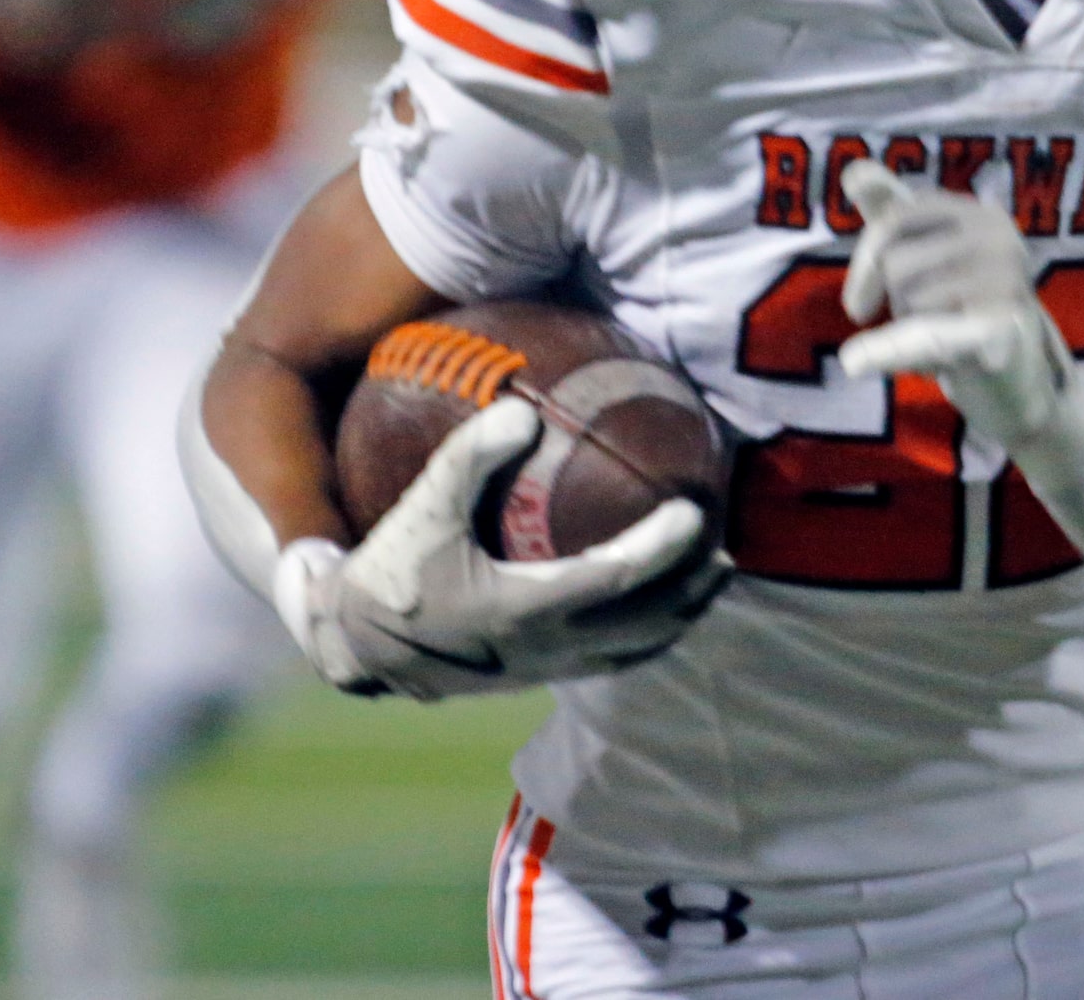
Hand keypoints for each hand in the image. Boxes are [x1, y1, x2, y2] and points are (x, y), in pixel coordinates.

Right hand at [273, 398, 726, 699]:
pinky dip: (649, 632)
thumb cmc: (393, 569)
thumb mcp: (422, 506)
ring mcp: (547, 669)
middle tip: (725, 542)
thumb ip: (470, 457)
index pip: (615, 582)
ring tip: (714, 574)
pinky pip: (613, 658)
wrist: (358, 647)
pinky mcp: (540, 676)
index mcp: (522, 610)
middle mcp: (545, 649)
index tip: (694, 511)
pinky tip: (662, 603)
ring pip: (636, 651)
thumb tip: (521, 407)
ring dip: (682, 615)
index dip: (662, 551)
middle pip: (646, 625)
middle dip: (693, 588)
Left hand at [835, 159, 1077, 449]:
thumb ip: (893, 211)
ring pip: (908, 300)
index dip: (868, 260)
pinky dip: (889, 351)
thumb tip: (854, 168)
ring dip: (910, 333)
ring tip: (945, 341)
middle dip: (895, 302)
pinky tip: (856, 361)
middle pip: (897, 262)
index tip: (858, 305)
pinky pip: (928, 335)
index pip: (896, 218)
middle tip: (922, 325)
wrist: (1021, 380)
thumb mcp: (930, 256)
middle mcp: (998, 239)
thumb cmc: (965, 310)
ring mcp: (1004, 284)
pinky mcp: (999, 334)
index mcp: (979, 214)